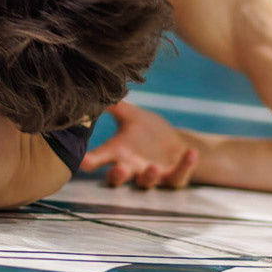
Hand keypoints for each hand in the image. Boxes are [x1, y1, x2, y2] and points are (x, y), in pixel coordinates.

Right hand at [83, 101, 200, 189]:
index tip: (82, 161)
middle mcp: (131, 168)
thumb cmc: (147, 133)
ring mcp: (152, 176)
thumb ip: (115, 105)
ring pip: (146, 183)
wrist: (174, 145)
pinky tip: (190, 154)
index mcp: (118, 153)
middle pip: (118, 178)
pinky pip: (178, 176)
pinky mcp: (173, 178)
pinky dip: (185, 166)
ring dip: (149, 176)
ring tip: (152, 168)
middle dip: (118, 175)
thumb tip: (95, 89)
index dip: (90, 161)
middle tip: (119, 169)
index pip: (99, 158)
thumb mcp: (132, 116)